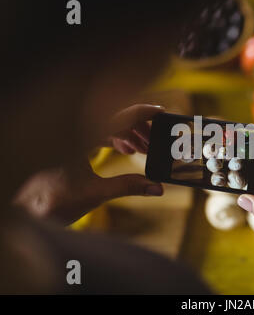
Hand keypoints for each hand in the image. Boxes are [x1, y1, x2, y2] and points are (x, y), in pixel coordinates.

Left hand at [14, 104, 163, 224]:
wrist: (24, 211)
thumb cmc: (51, 201)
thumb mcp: (95, 193)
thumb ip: (129, 187)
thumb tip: (156, 188)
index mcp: (81, 134)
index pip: (119, 115)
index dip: (142, 112)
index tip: (161, 111)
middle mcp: (75, 129)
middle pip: (114, 118)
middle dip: (138, 129)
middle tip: (154, 142)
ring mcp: (70, 134)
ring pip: (105, 124)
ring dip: (127, 135)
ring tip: (142, 149)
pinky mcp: (68, 142)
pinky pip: (96, 132)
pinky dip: (114, 139)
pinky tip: (126, 151)